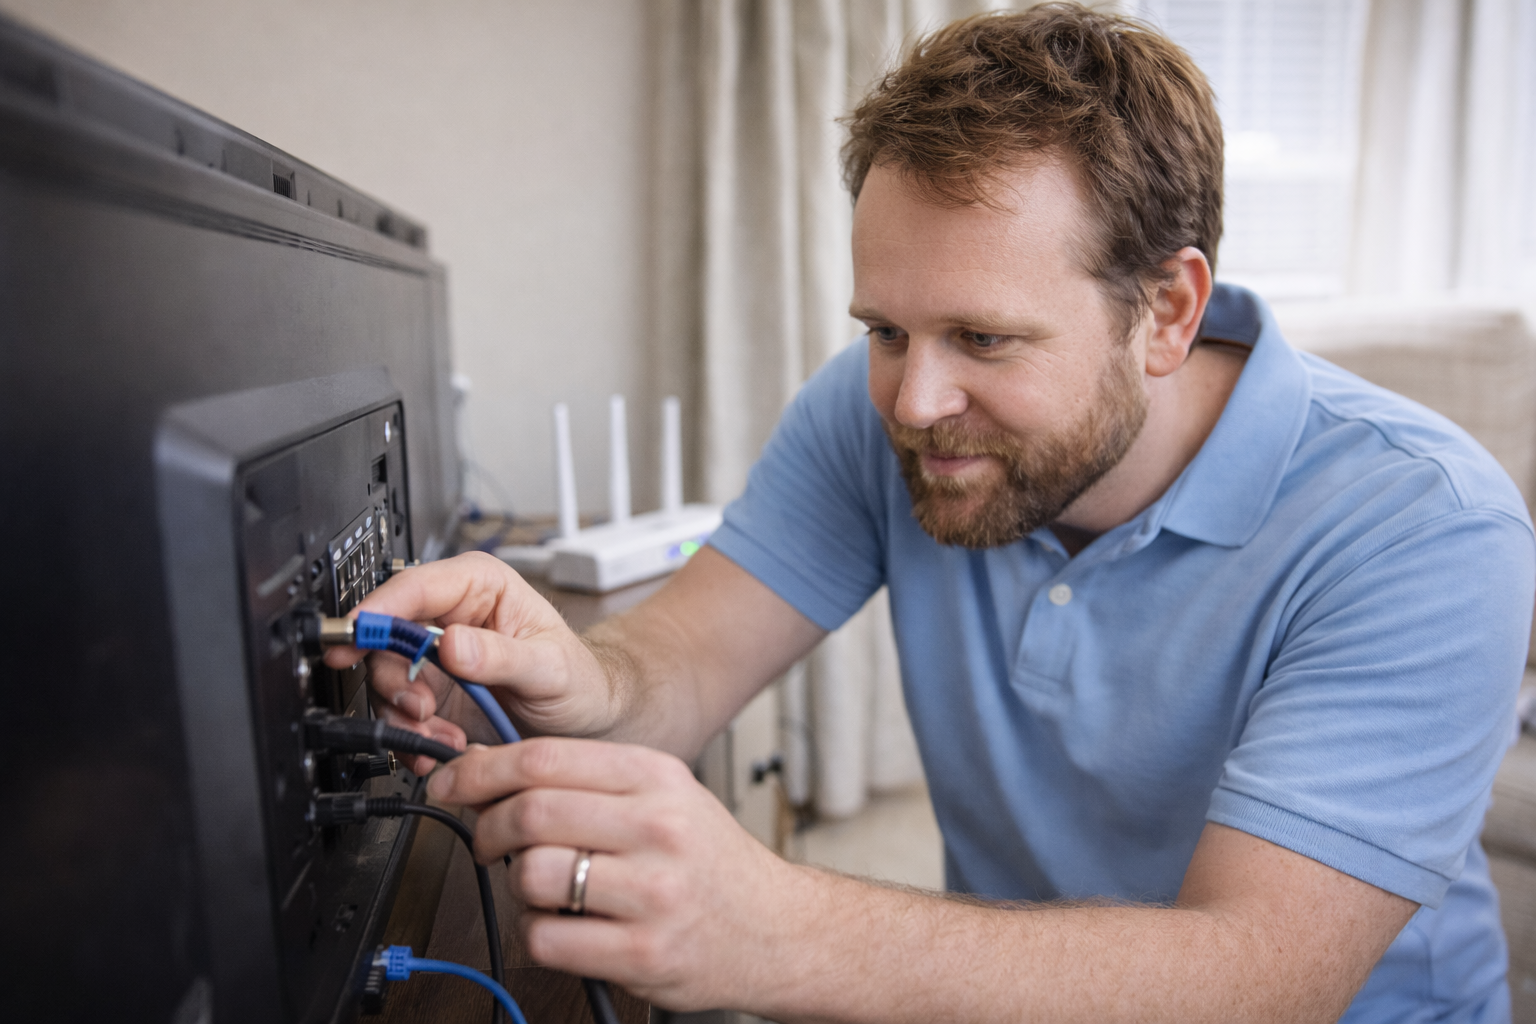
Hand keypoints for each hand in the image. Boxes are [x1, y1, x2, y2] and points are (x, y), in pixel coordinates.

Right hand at [320, 552, 618, 769]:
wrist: (585, 719)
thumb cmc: (579, 678)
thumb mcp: (550, 667)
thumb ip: (502, 656)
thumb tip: (453, 644)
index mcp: (479, 586)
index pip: (415, 586)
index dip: (380, 609)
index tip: (359, 633)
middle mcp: (450, 616)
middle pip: (388, 633)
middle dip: (393, 676)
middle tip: (417, 706)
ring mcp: (436, 656)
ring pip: (385, 677)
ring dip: (404, 714)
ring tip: (440, 735)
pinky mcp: (431, 693)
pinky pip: (398, 712)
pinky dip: (412, 735)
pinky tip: (441, 746)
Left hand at [427, 737, 809, 1010]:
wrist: (777, 929)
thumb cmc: (710, 863)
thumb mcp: (665, 796)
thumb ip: (588, 781)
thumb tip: (490, 768)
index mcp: (657, 777)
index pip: (543, 759)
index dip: (479, 770)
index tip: (451, 782)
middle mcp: (658, 829)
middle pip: (530, 813)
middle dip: (486, 827)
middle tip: (485, 839)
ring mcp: (652, 894)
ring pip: (532, 876)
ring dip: (516, 885)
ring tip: (542, 888)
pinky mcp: (643, 954)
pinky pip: (547, 938)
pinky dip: (538, 933)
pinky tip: (565, 925)